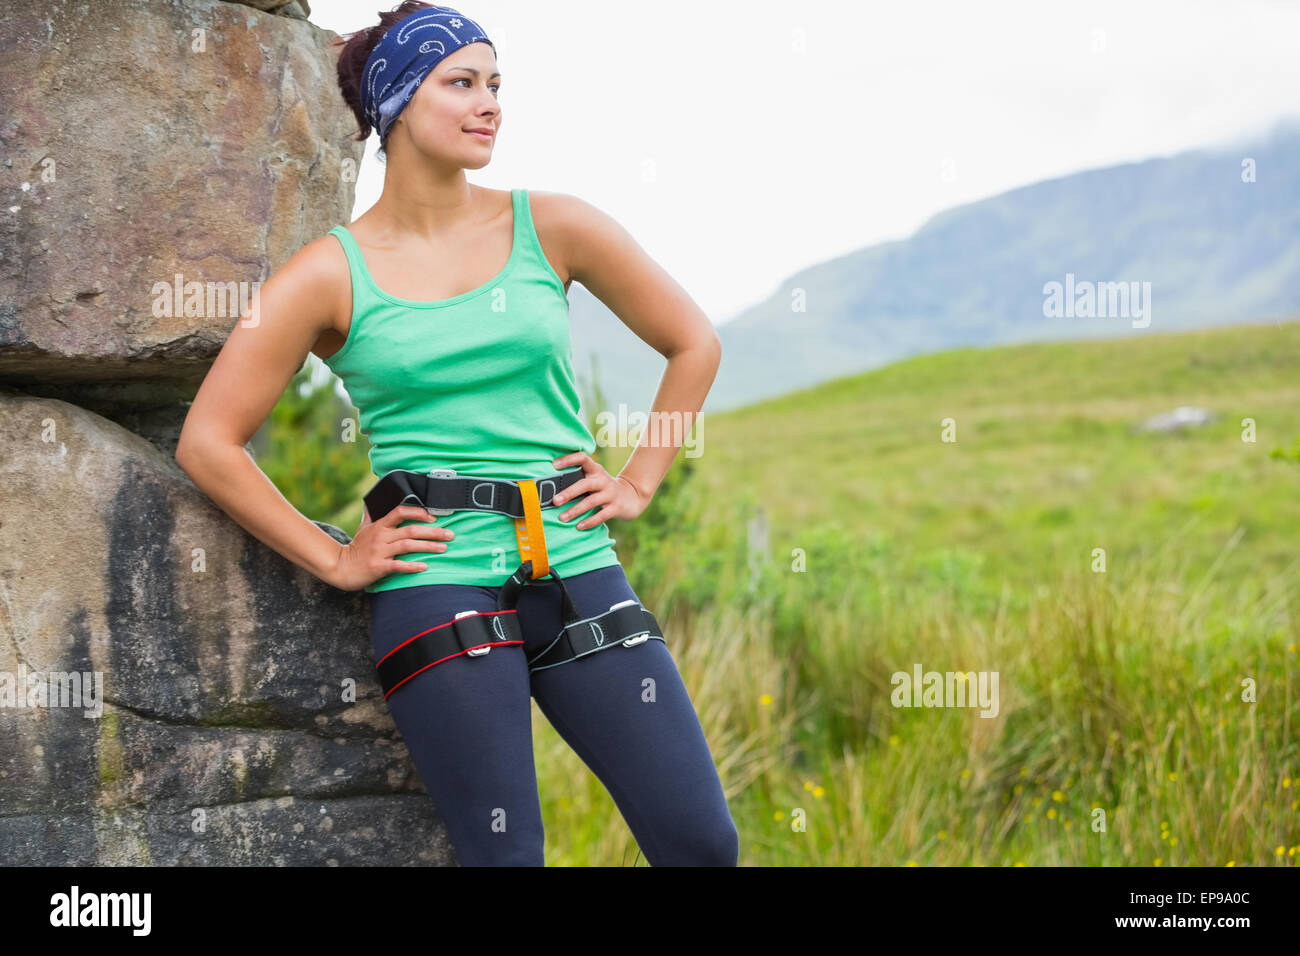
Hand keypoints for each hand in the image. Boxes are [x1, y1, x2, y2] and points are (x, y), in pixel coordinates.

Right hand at [327, 504, 454, 590]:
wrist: (340, 568)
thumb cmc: (356, 548)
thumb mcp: (363, 528)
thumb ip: (372, 515)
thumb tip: (374, 501)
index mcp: (380, 525)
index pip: (401, 512)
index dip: (419, 512)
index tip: (435, 516)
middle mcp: (381, 536)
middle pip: (411, 530)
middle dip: (433, 531)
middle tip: (450, 534)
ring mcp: (379, 551)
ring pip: (408, 546)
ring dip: (428, 546)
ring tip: (443, 548)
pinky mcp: (378, 566)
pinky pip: (398, 565)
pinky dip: (412, 566)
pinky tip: (425, 566)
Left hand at [551, 451, 648, 529]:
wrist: (632, 496)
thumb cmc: (604, 489)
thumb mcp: (594, 480)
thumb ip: (579, 481)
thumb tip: (553, 491)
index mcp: (596, 470)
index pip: (583, 458)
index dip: (568, 459)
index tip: (554, 465)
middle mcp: (603, 480)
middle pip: (584, 484)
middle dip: (569, 493)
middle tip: (555, 501)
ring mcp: (610, 494)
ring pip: (591, 502)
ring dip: (575, 510)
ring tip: (562, 518)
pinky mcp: (616, 507)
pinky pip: (601, 515)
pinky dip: (589, 522)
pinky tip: (579, 526)